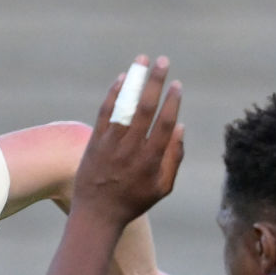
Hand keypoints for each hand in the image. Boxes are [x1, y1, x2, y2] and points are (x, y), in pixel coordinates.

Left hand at [70, 55, 183, 227]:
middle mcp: (130, 150)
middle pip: (145, 109)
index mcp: (150, 162)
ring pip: (124, 106)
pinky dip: (114, 94)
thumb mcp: (162, 188)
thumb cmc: (134, 201)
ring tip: (142, 60)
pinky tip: (123, 78)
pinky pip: (105, 113)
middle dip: (155, 82)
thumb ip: (174, 158)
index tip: (177, 84)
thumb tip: (180, 127)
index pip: (164, 125)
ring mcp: (111, 145)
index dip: (172, 103)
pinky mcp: (95, 142)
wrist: (97, 214)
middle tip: (162, 61)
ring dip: (134, 81)